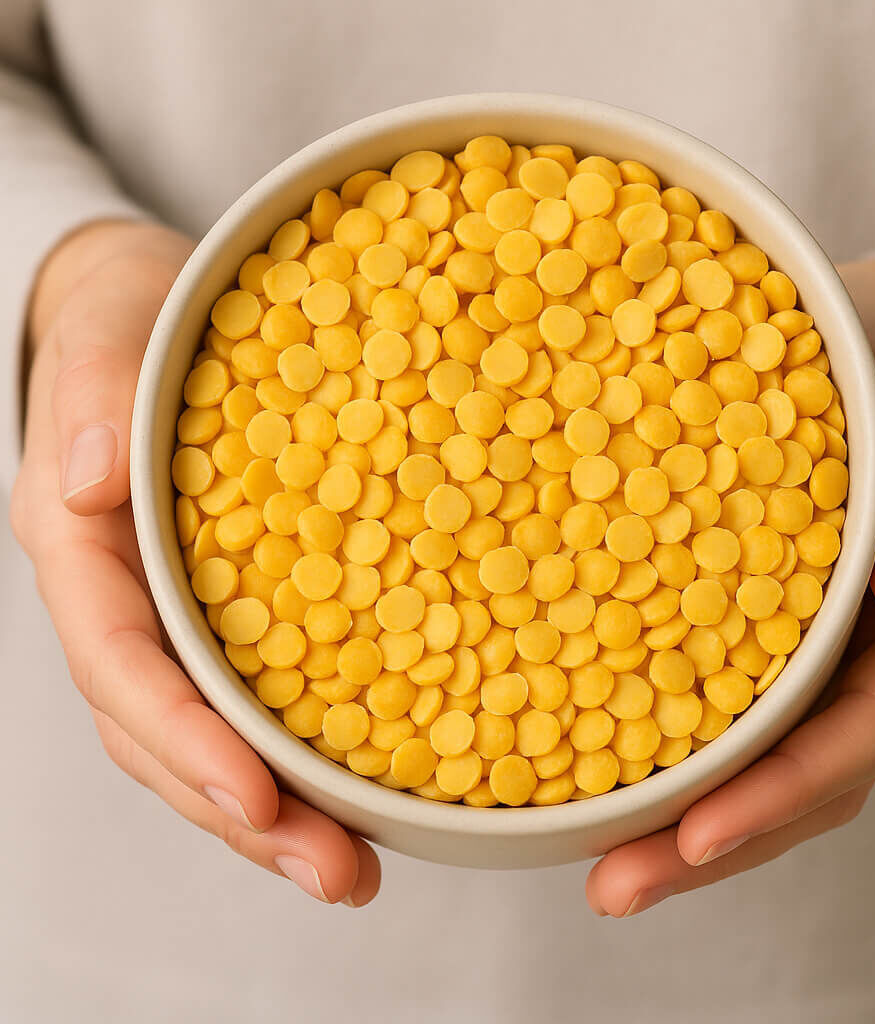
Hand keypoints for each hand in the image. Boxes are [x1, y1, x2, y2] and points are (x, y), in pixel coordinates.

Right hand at [11, 220, 379, 905]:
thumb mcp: (108, 323)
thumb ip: (86, 389)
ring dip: (280, 813)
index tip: (254, 800)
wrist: (162, 311)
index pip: (120, 663)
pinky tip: (371, 789)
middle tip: (339, 876)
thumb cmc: (132, 312)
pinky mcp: (241, 608)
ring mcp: (183, 615)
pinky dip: (306, 751)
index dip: (180, 740)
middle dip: (245, 815)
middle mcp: (131, 601)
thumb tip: (78, 482)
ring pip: (215, 736)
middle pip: (169, 734)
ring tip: (357, 869)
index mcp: (85, 547)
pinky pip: (263, 694)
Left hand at [586, 258, 874, 916]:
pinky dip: (687, 754)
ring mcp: (825, 650)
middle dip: (714, 844)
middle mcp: (873, 653)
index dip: (779, 796)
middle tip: (611, 888)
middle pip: (801, 780)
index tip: (692, 837)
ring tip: (598, 865)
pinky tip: (613, 768)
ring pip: (767, 763)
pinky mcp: (776, 626)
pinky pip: (738, 709)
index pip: (856, 736)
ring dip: (690, 823)